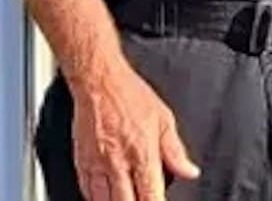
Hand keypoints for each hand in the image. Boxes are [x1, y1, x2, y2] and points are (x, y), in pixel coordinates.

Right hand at [70, 63, 198, 199]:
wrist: (99, 81)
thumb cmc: (130, 95)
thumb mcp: (164, 120)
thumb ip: (176, 151)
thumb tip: (189, 171)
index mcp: (142, 153)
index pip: (151, 195)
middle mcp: (118, 163)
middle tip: (142, 198)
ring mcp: (97, 165)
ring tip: (126, 197)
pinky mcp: (81, 163)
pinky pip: (87, 191)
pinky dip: (97, 198)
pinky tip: (106, 197)